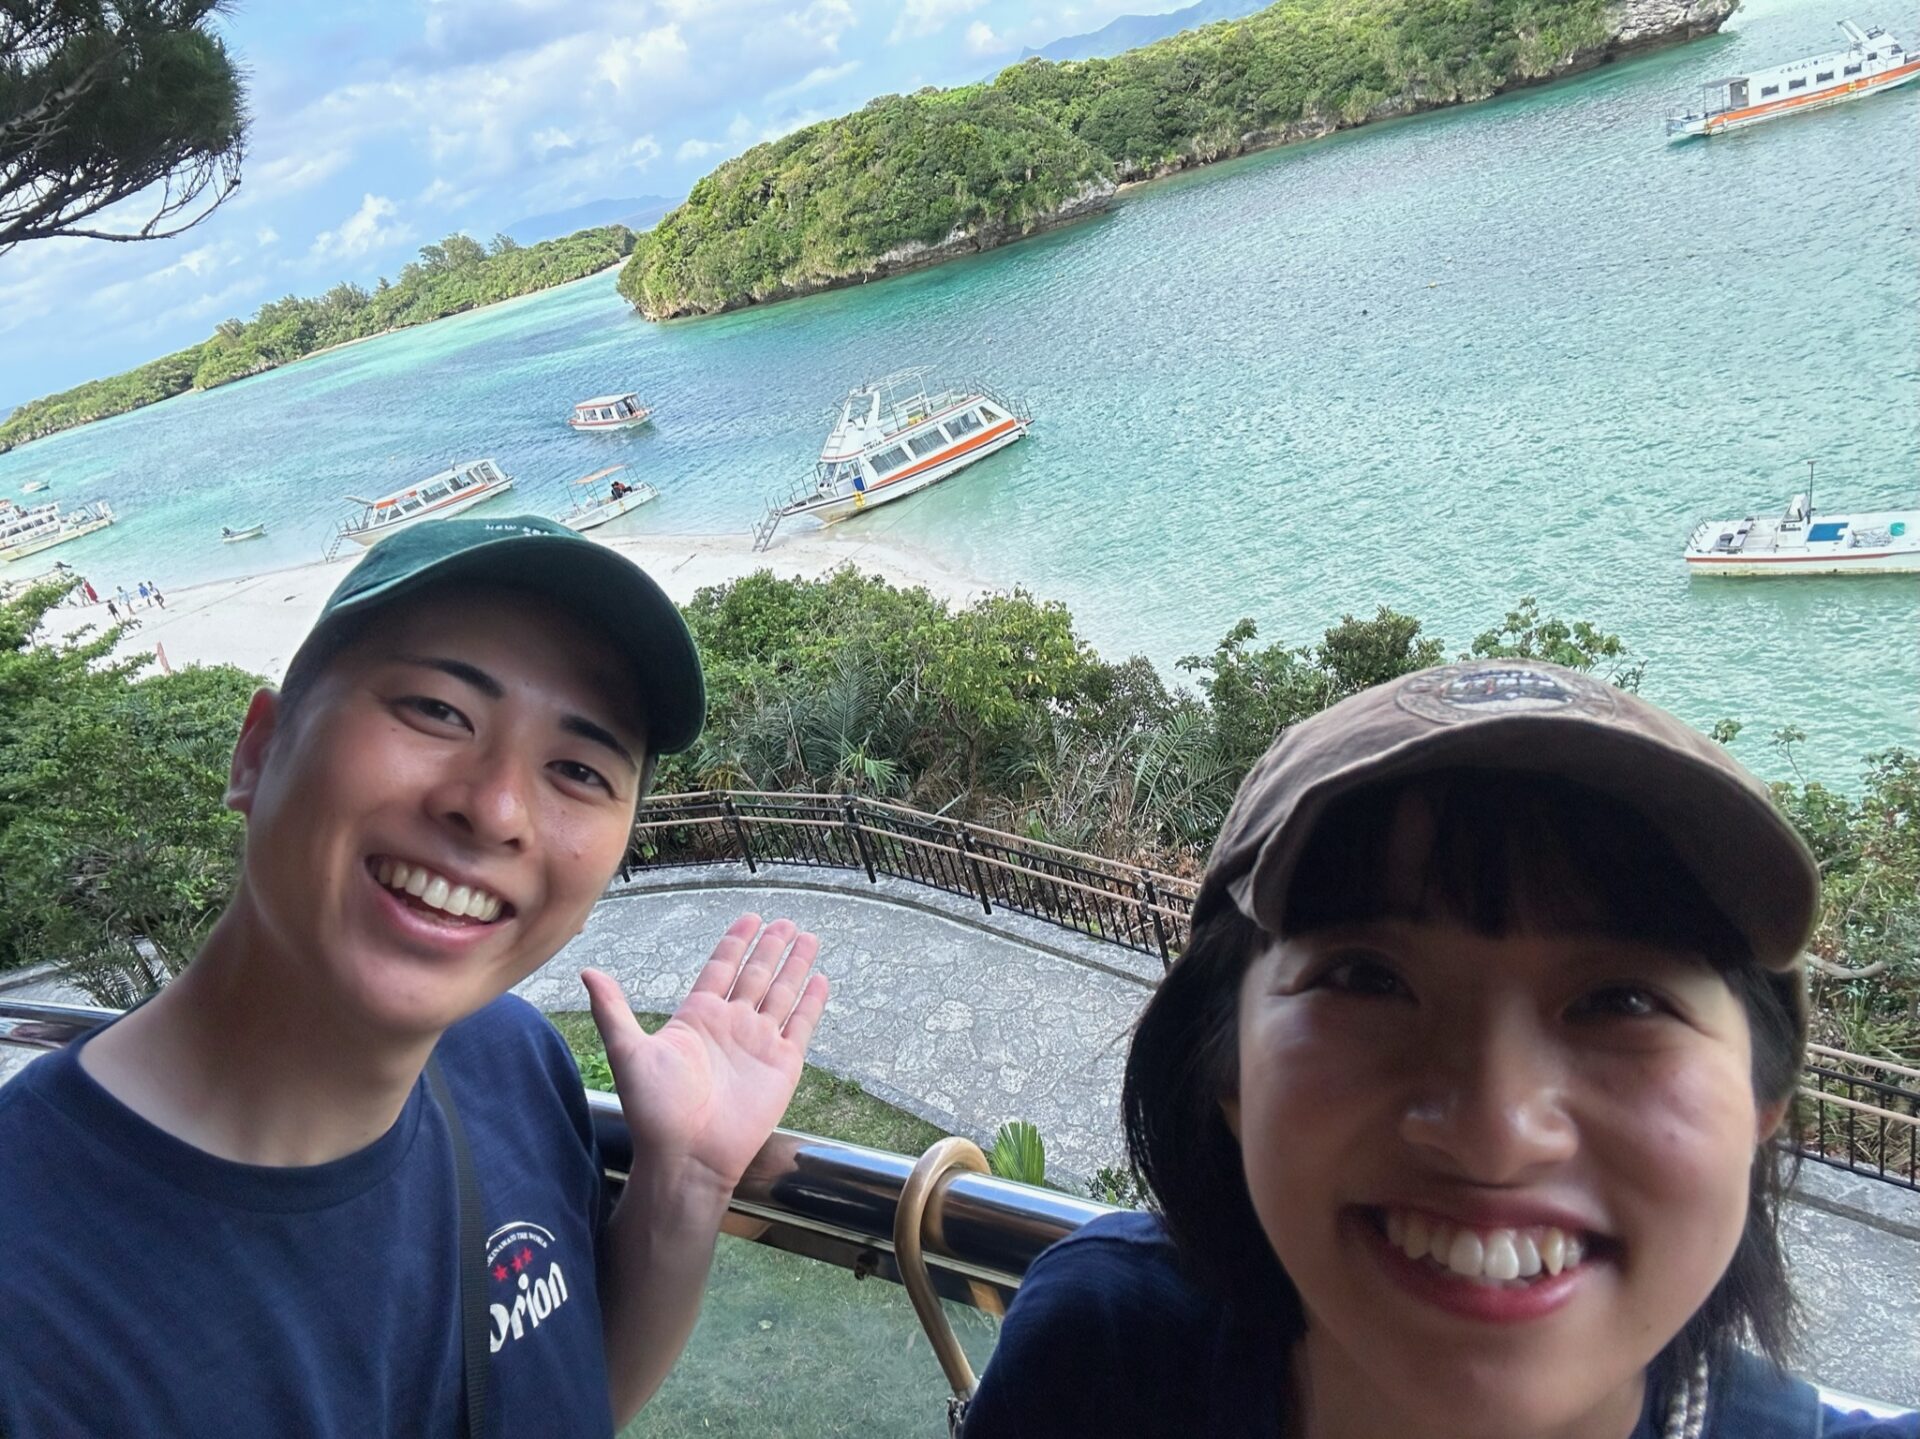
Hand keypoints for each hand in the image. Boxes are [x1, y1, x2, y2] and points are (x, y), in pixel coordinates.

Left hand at [581, 914, 827, 1197]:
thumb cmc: (655, 1109)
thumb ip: (613, 1010)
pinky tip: (820, 980)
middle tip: (786, 921)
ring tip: (808, 938)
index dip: (736, 942)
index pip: (721, 968)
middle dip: (771, 947)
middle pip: (757, 974)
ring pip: (782, 993)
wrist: (688, 1156)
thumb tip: (588, 971)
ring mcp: (759, 1043)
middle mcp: (731, 1024)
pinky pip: (801, 1026)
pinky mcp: (782, 1065)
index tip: (750, 918)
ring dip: (795, 966)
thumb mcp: (628, 1052)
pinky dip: (812, 1003)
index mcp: (697, 1017)